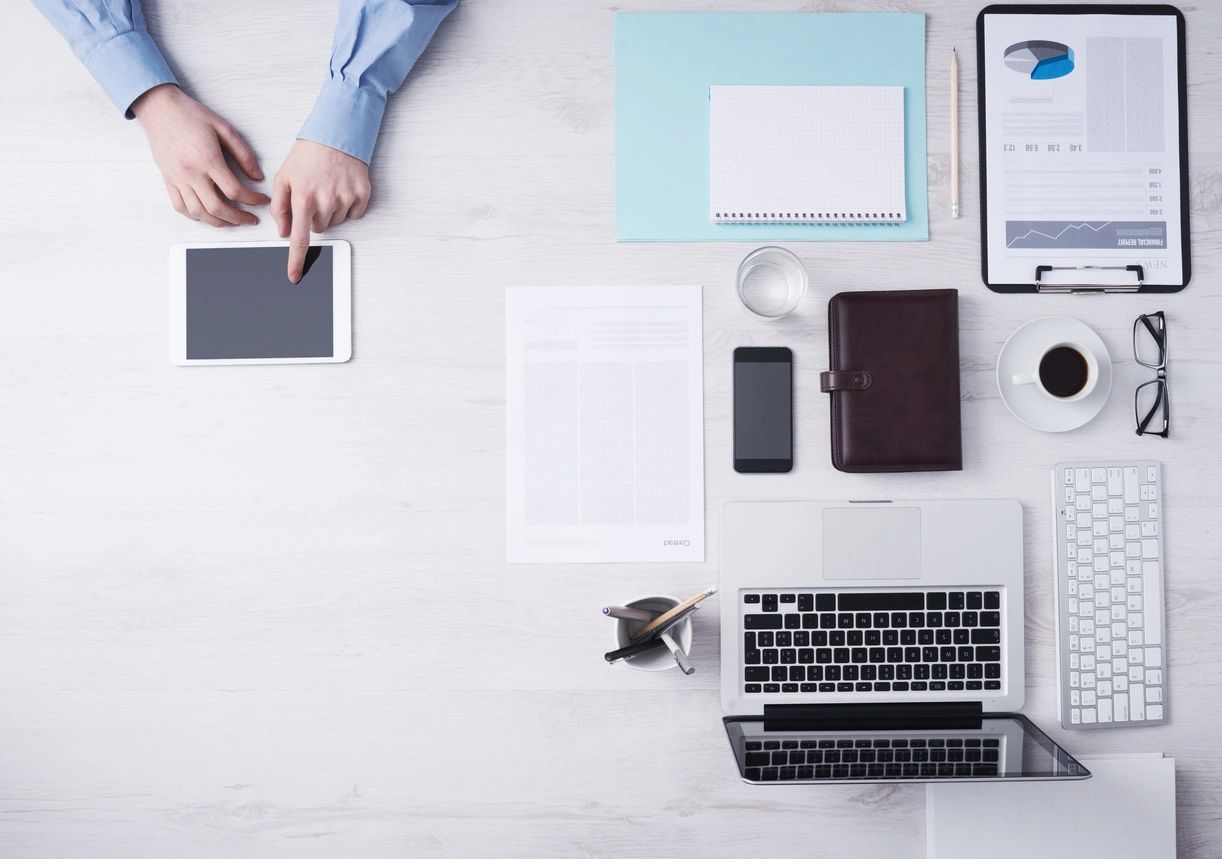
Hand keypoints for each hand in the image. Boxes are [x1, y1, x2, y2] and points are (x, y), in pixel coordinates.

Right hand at [131, 84, 268, 226]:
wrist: (159, 108)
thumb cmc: (191, 115)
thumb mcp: (223, 128)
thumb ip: (243, 154)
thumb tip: (257, 176)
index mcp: (208, 159)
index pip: (234, 190)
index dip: (253, 200)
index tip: (262, 201)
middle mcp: (191, 172)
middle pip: (217, 208)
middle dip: (238, 218)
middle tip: (251, 219)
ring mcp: (177, 178)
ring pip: (198, 212)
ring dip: (218, 222)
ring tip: (232, 222)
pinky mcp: (168, 180)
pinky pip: (180, 206)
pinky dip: (195, 216)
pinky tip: (207, 215)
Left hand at [271, 140, 370, 281]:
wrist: (336, 133)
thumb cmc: (308, 155)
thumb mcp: (284, 177)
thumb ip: (280, 207)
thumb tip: (284, 232)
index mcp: (303, 198)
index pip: (299, 238)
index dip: (296, 260)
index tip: (295, 276)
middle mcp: (325, 201)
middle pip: (319, 228)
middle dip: (314, 216)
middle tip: (313, 193)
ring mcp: (346, 198)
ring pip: (336, 221)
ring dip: (330, 210)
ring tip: (327, 186)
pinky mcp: (362, 194)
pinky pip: (354, 214)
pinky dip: (348, 205)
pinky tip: (342, 187)